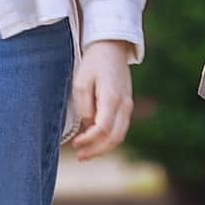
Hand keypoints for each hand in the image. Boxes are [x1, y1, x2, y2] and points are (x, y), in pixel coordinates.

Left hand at [66, 41, 133, 158]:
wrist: (112, 47)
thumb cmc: (94, 63)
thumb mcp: (81, 82)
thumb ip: (84, 107)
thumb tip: (88, 126)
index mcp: (112, 98)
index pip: (103, 129)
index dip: (89, 140)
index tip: (75, 144)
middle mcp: (124, 105)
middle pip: (115, 137)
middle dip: (97, 150)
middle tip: (80, 156)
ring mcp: (128, 106)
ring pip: (120, 135)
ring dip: (104, 148)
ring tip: (86, 153)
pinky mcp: (127, 106)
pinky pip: (121, 128)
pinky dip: (109, 139)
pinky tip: (95, 142)